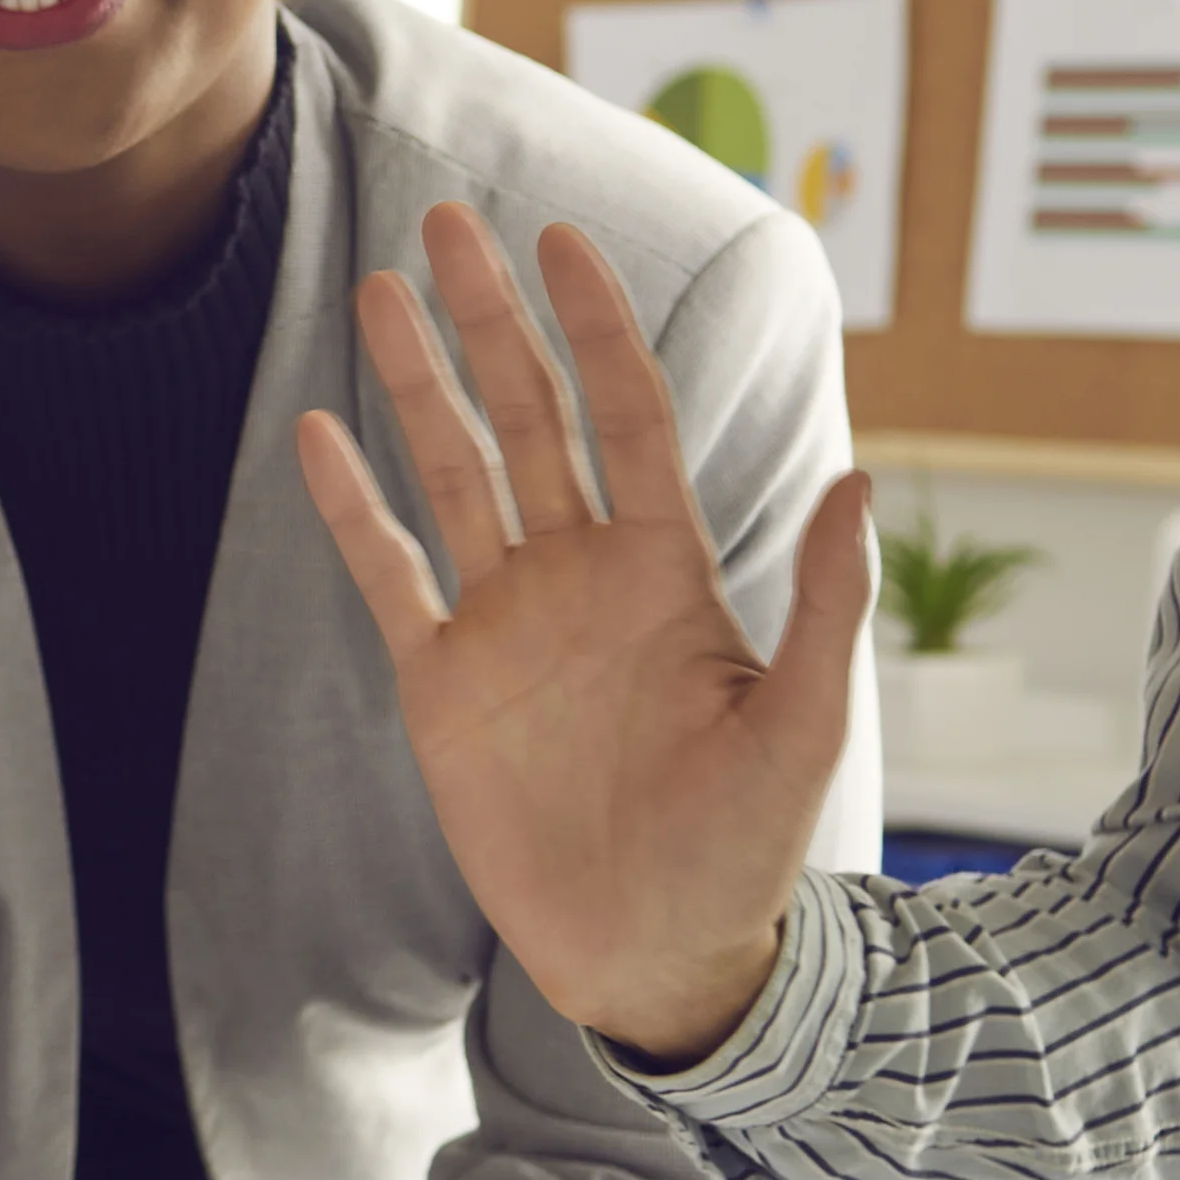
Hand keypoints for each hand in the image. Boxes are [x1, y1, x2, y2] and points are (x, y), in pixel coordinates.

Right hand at [293, 203, 872, 1067]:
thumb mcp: (803, 730)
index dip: (595, 326)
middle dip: (491, 319)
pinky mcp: (442, 685)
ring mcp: (505, 625)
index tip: (562, 240)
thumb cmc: (744, 852)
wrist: (657, 959)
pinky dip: (352, 508)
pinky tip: (318, 434)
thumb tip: (861, 482)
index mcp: (665, 573)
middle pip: (529, 417)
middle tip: (446, 220)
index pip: (624, 416)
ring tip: (379, 289)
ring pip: (453, 474)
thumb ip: (826, 607)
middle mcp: (579, 576)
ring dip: (417, 384)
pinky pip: (389, 575)